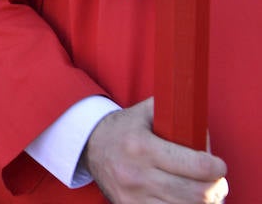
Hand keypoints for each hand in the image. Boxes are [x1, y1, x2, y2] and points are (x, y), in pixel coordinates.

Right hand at [83, 98, 227, 202]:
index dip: (216, 168)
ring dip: (202, 202)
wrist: (89, 147)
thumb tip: (205, 135)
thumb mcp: (147, 112)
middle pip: (197, 194)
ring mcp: (133, 196)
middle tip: (216, 181)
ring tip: (200, 191)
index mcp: (142, 146)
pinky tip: (182, 199)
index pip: (196, 166)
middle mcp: (137, 174)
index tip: (218, 165)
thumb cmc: (124, 128)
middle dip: (215, 188)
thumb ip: (177, 114)